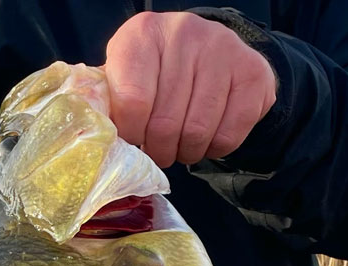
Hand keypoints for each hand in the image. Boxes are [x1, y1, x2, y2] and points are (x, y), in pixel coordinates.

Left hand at [104, 11, 277, 166]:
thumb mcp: (130, 72)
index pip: (133, 100)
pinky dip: (214, 149)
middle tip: (159, 152)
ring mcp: (223, 51)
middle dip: (160, 149)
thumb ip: (111, 98)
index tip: (133, 139)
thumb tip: (96, 134)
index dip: (131, 133)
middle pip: (166, 122)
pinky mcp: (252, 74)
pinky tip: (207, 139)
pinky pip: (227, 136)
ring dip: (187, 152)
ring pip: (198, 133)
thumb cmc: (163, 70)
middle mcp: (185, 33)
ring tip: (181, 147)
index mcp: (144, 32)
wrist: (216, 52)